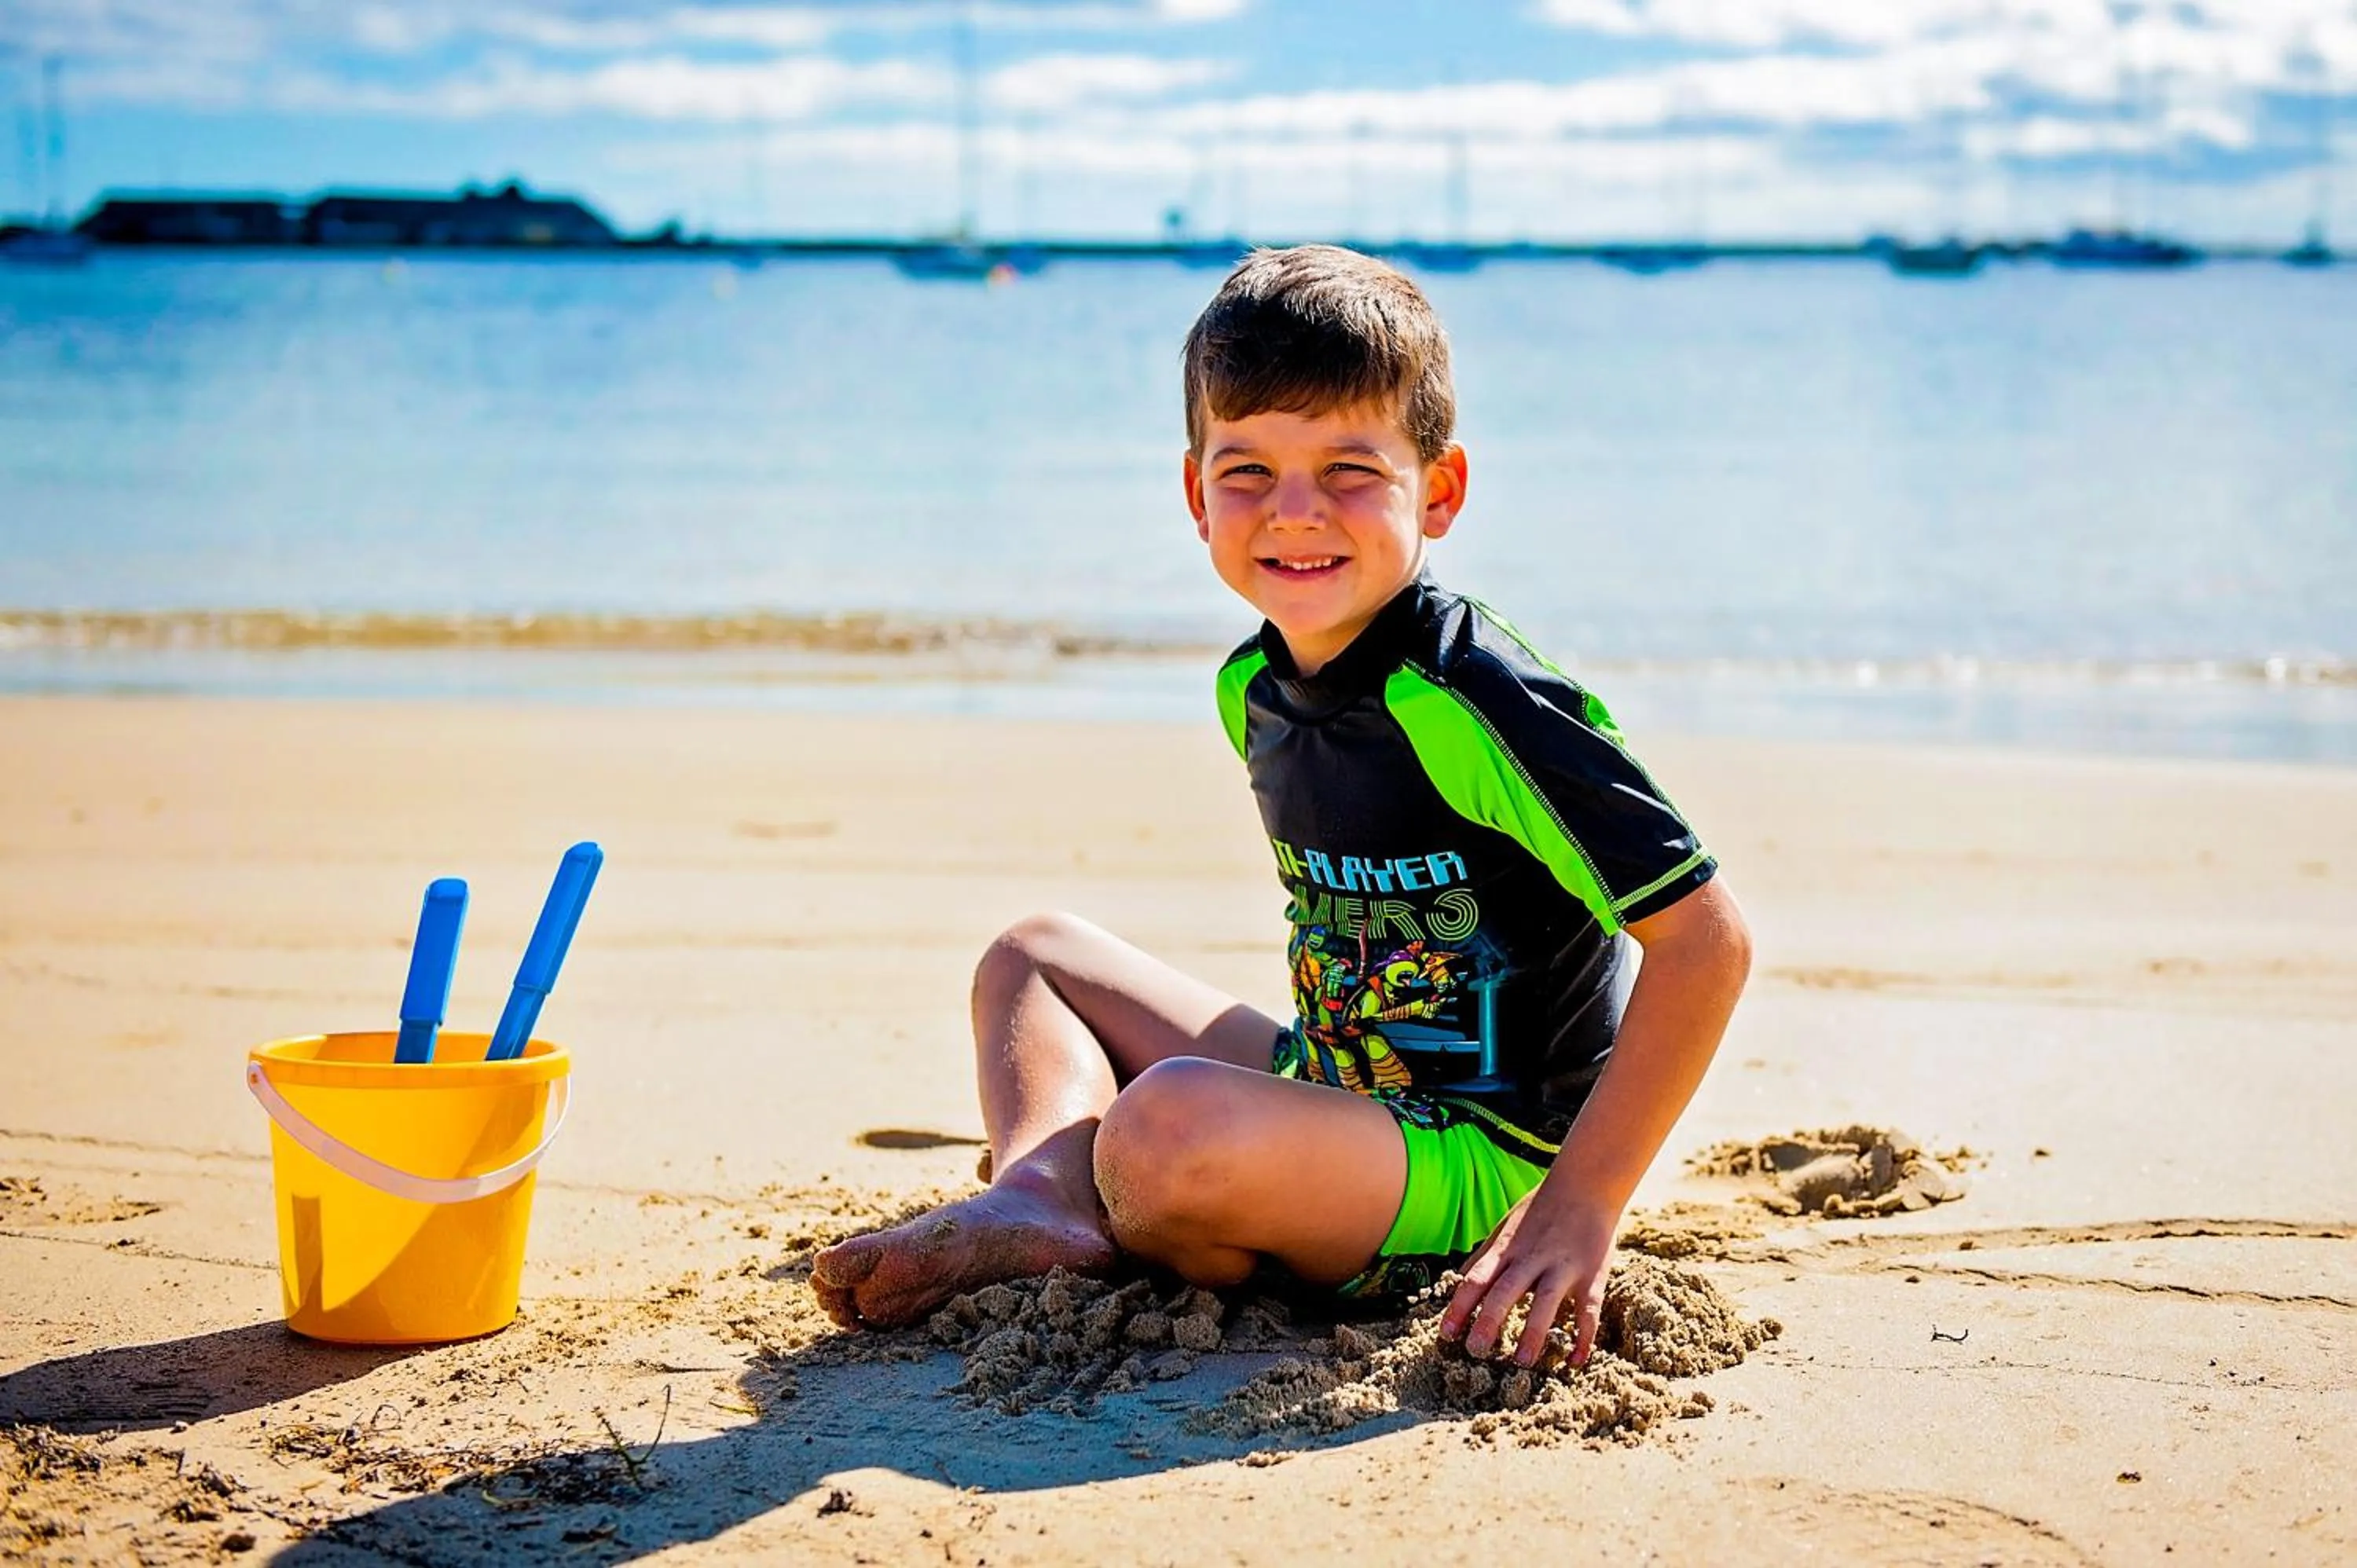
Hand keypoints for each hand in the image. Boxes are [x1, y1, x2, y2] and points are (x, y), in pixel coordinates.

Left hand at [1437, 1185, 1618, 1368]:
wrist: (1587, 1183)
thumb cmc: (1542, 1207)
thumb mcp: (1506, 1226)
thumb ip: (1484, 1254)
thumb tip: (1458, 1278)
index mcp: (1507, 1249)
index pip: (1476, 1279)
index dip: (1459, 1307)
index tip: (1446, 1334)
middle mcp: (1531, 1258)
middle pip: (1505, 1291)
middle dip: (1488, 1321)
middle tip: (1475, 1352)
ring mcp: (1562, 1267)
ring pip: (1545, 1302)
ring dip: (1533, 1333)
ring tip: (1521, 1362)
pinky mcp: (1592, 1275)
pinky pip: (1588, 1311)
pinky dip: (1583, 1338)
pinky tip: (1575, 1362)